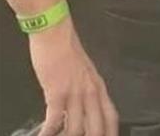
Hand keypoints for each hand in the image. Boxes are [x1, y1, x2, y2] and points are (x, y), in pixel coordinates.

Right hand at [29, 18, 117, 135]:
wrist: (55, 33)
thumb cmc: (67, 50)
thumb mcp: (84, 73)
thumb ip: (85, 91)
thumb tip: (80, 110)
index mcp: (99, 86)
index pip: (111, 115)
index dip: (111, 132)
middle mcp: (91, 91)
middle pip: (97, 126)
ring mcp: (75, 93)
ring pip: (76, 128)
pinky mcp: (57, 92)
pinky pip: (54, 121)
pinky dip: (48, 133)